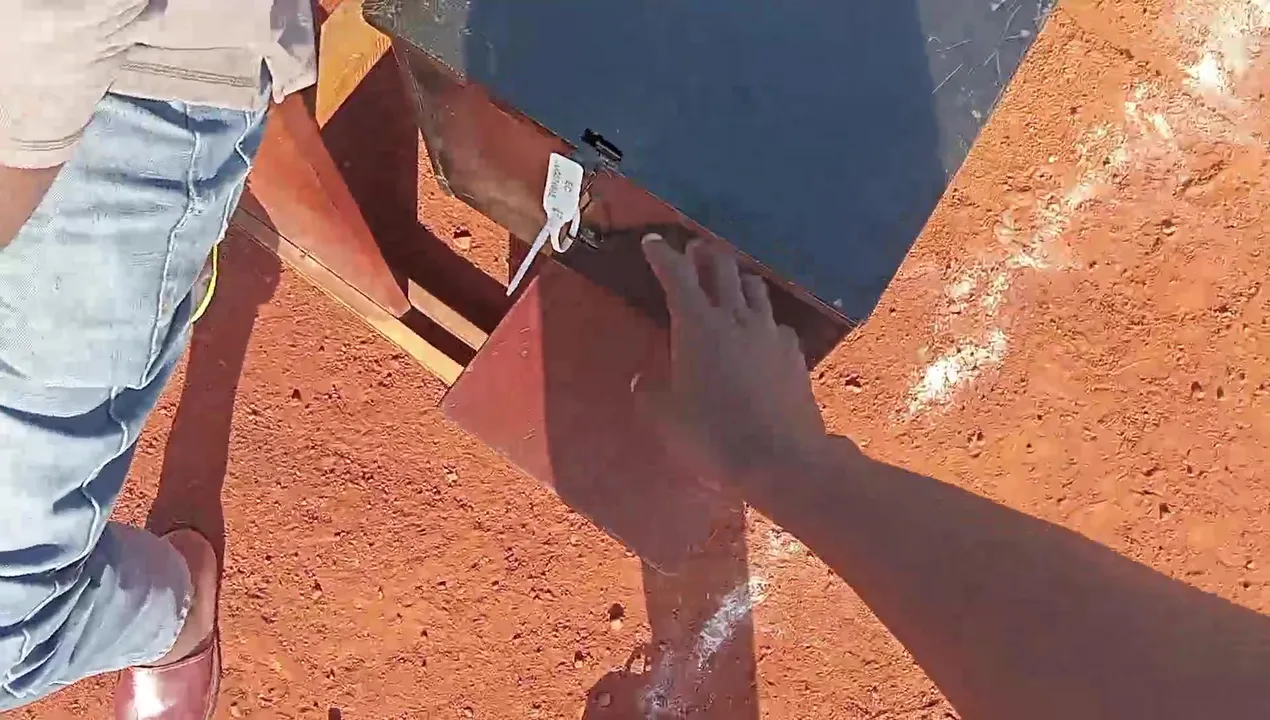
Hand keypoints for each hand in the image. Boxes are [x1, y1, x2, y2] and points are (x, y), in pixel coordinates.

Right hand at [637, 234, 828, 490]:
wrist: (781, 459)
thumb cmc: (714, 437)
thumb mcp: (667, 419)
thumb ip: (651, 394)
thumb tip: (643, 380)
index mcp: (697, 325)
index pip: (677, 275)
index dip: (662, 255)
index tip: (652, 243)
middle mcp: (736, 318)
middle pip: (721, 267)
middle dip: (704, 253)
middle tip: (694, 250)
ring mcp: (770, 333)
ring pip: (753, 287)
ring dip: (737, 277)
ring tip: (729, 281)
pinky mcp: (794, 353)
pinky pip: (775, 322)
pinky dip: (761, 318)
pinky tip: (759, 332)